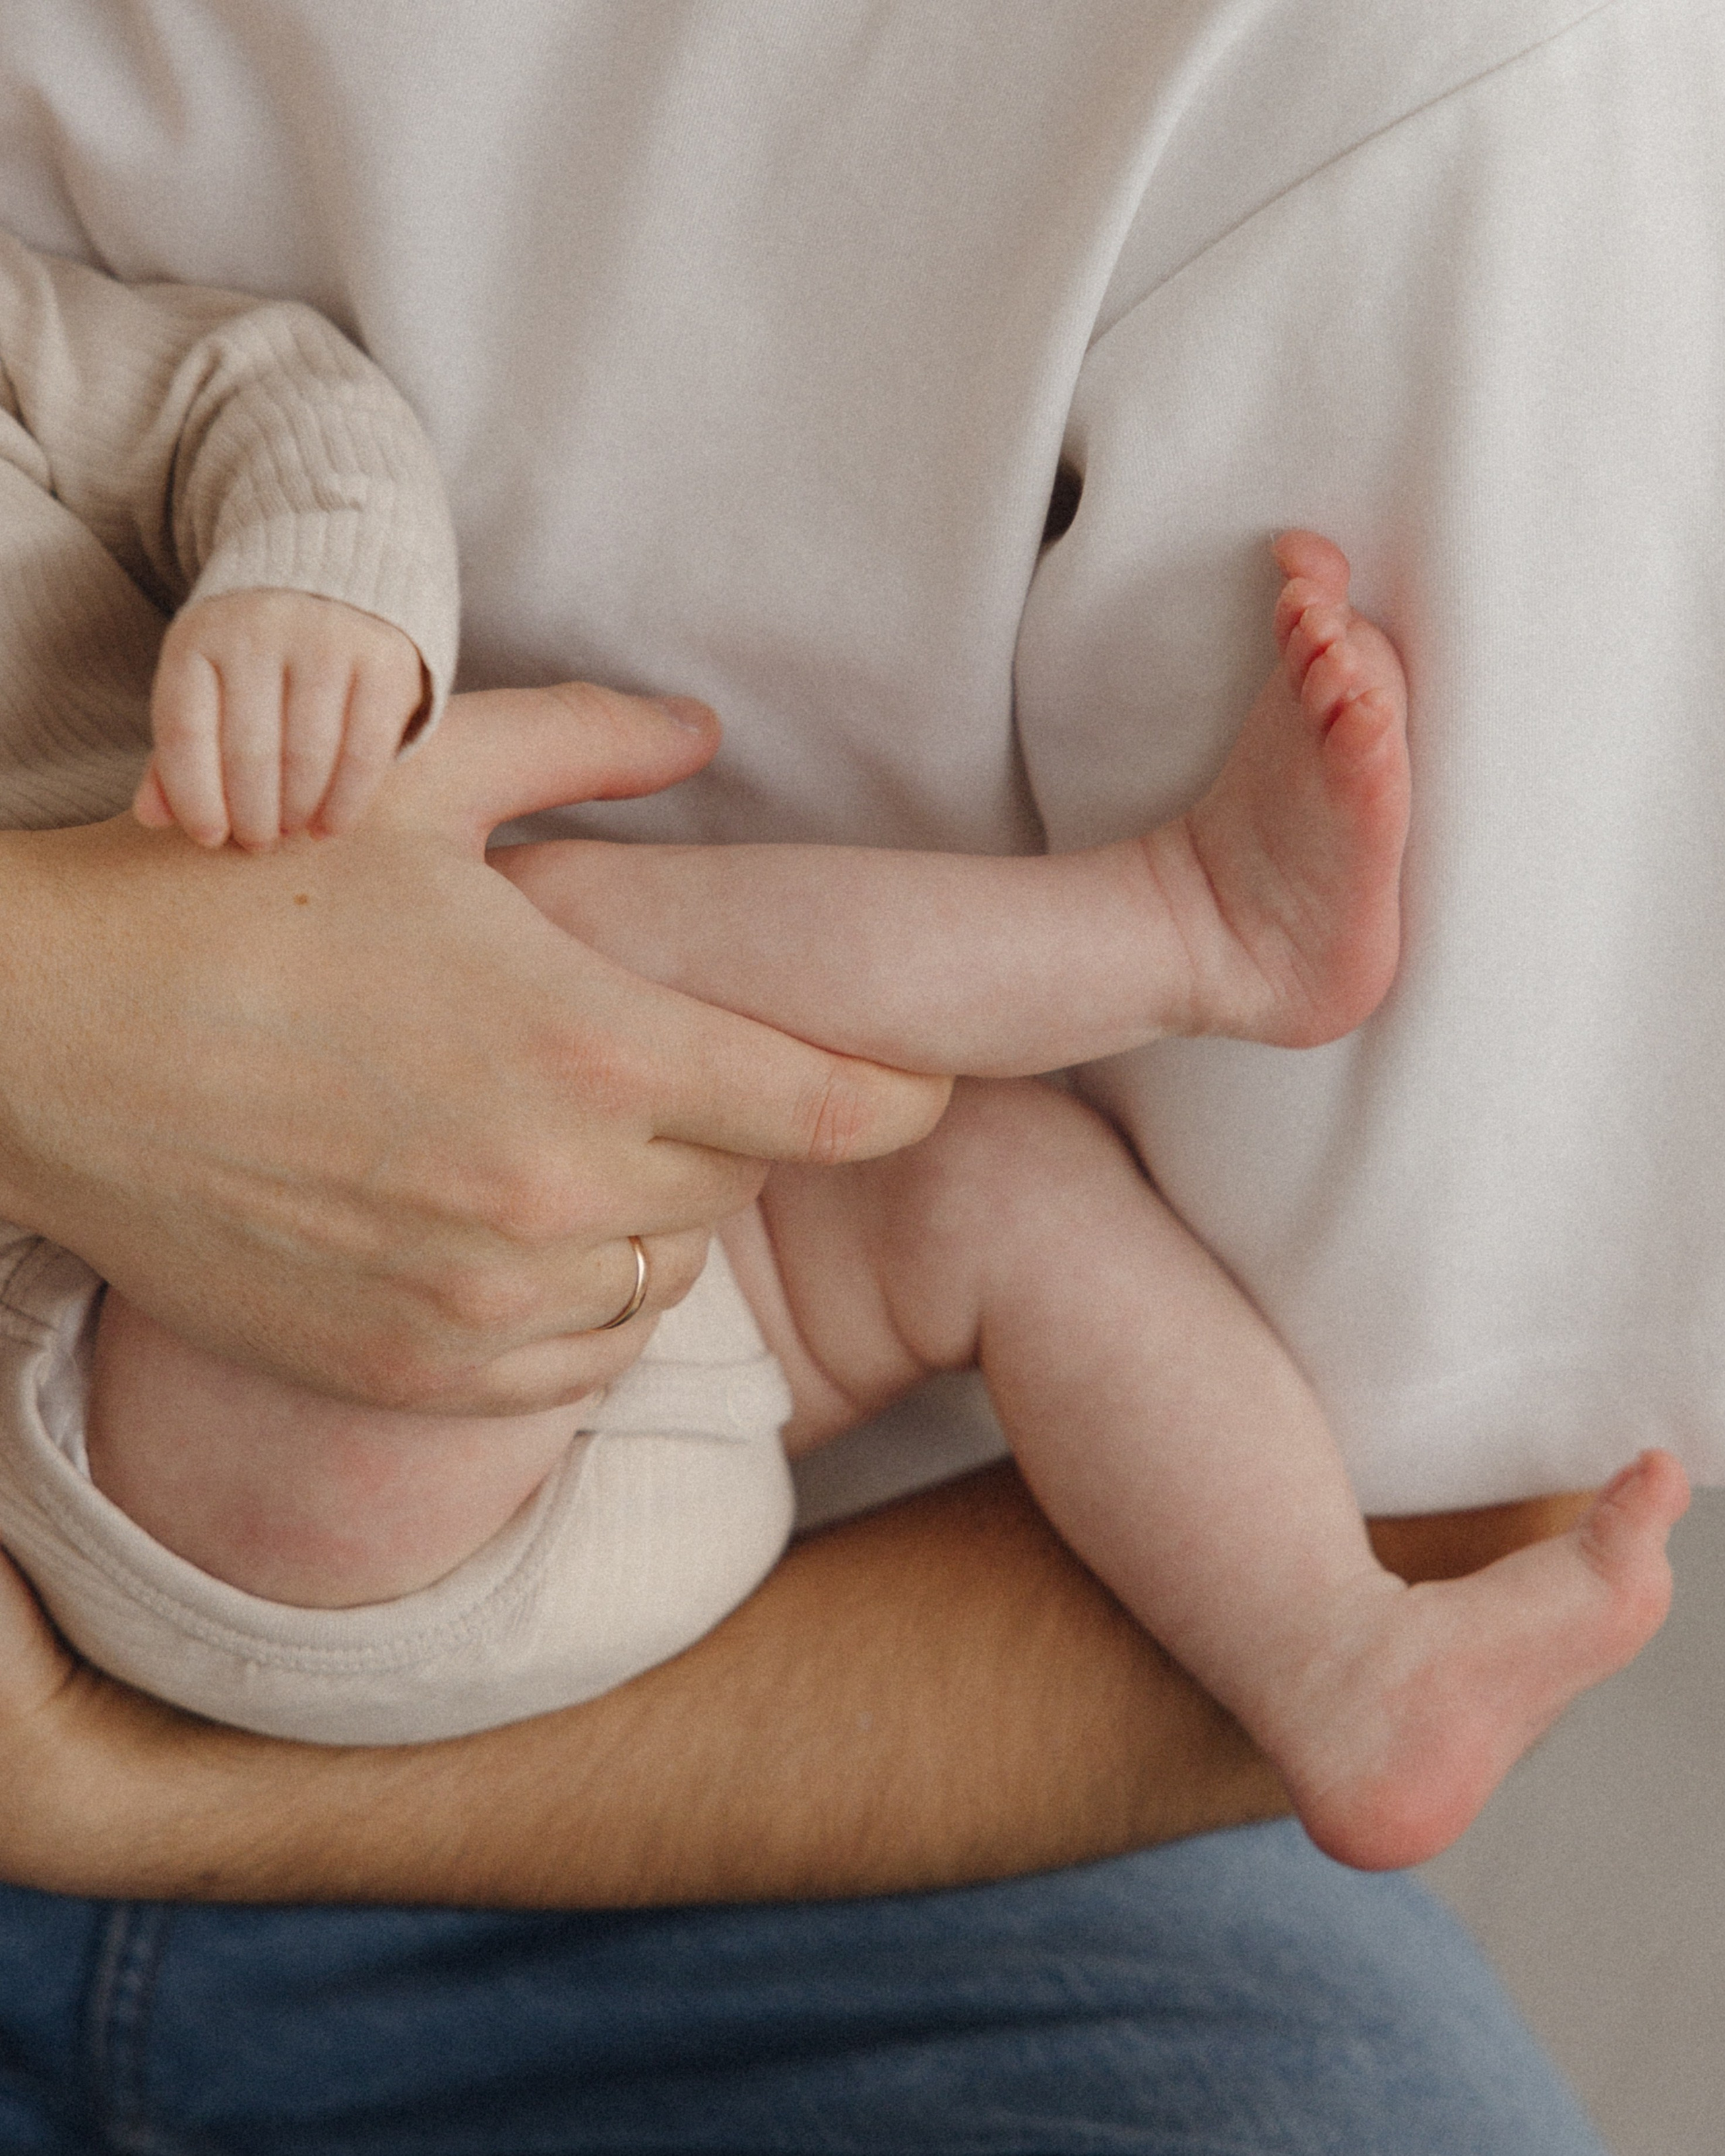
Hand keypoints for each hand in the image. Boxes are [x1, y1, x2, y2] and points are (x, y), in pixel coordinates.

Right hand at [0, 683, 949, 1411]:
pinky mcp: (412, 1371)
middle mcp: (560, 1191)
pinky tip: (515, 1229)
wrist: (43, 1037)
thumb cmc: (233, 892)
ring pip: (666, 1274)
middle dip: (733, 1125)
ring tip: (568, 1139)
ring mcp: (485, 1299)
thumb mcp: (417, 783)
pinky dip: (580, 1301)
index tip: (916, 1082)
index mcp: (592, 1044)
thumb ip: (585, 744)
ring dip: (652, 1213)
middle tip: (659, 1068)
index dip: (900, 1096)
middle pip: (745, 1183)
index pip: (835, 1108)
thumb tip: (703, 728)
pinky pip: (577, 1358)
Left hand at [134, 589, 426, 850]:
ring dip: (297, 813)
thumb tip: (153, 819)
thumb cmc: (257, 654)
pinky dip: (346, 803)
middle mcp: (260, 632)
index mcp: (199, 638)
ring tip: (291, 832)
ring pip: (307, 757)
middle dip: (252, 815)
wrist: (335, 579)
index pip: (185, 731)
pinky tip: (331, 826)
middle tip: (258, 842)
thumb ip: (180, 749)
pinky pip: (364, 753)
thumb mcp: (206, 682)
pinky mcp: (383, 663)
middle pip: (249, 751)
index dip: (195, 797)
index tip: (210, 838)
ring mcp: (326, 643)